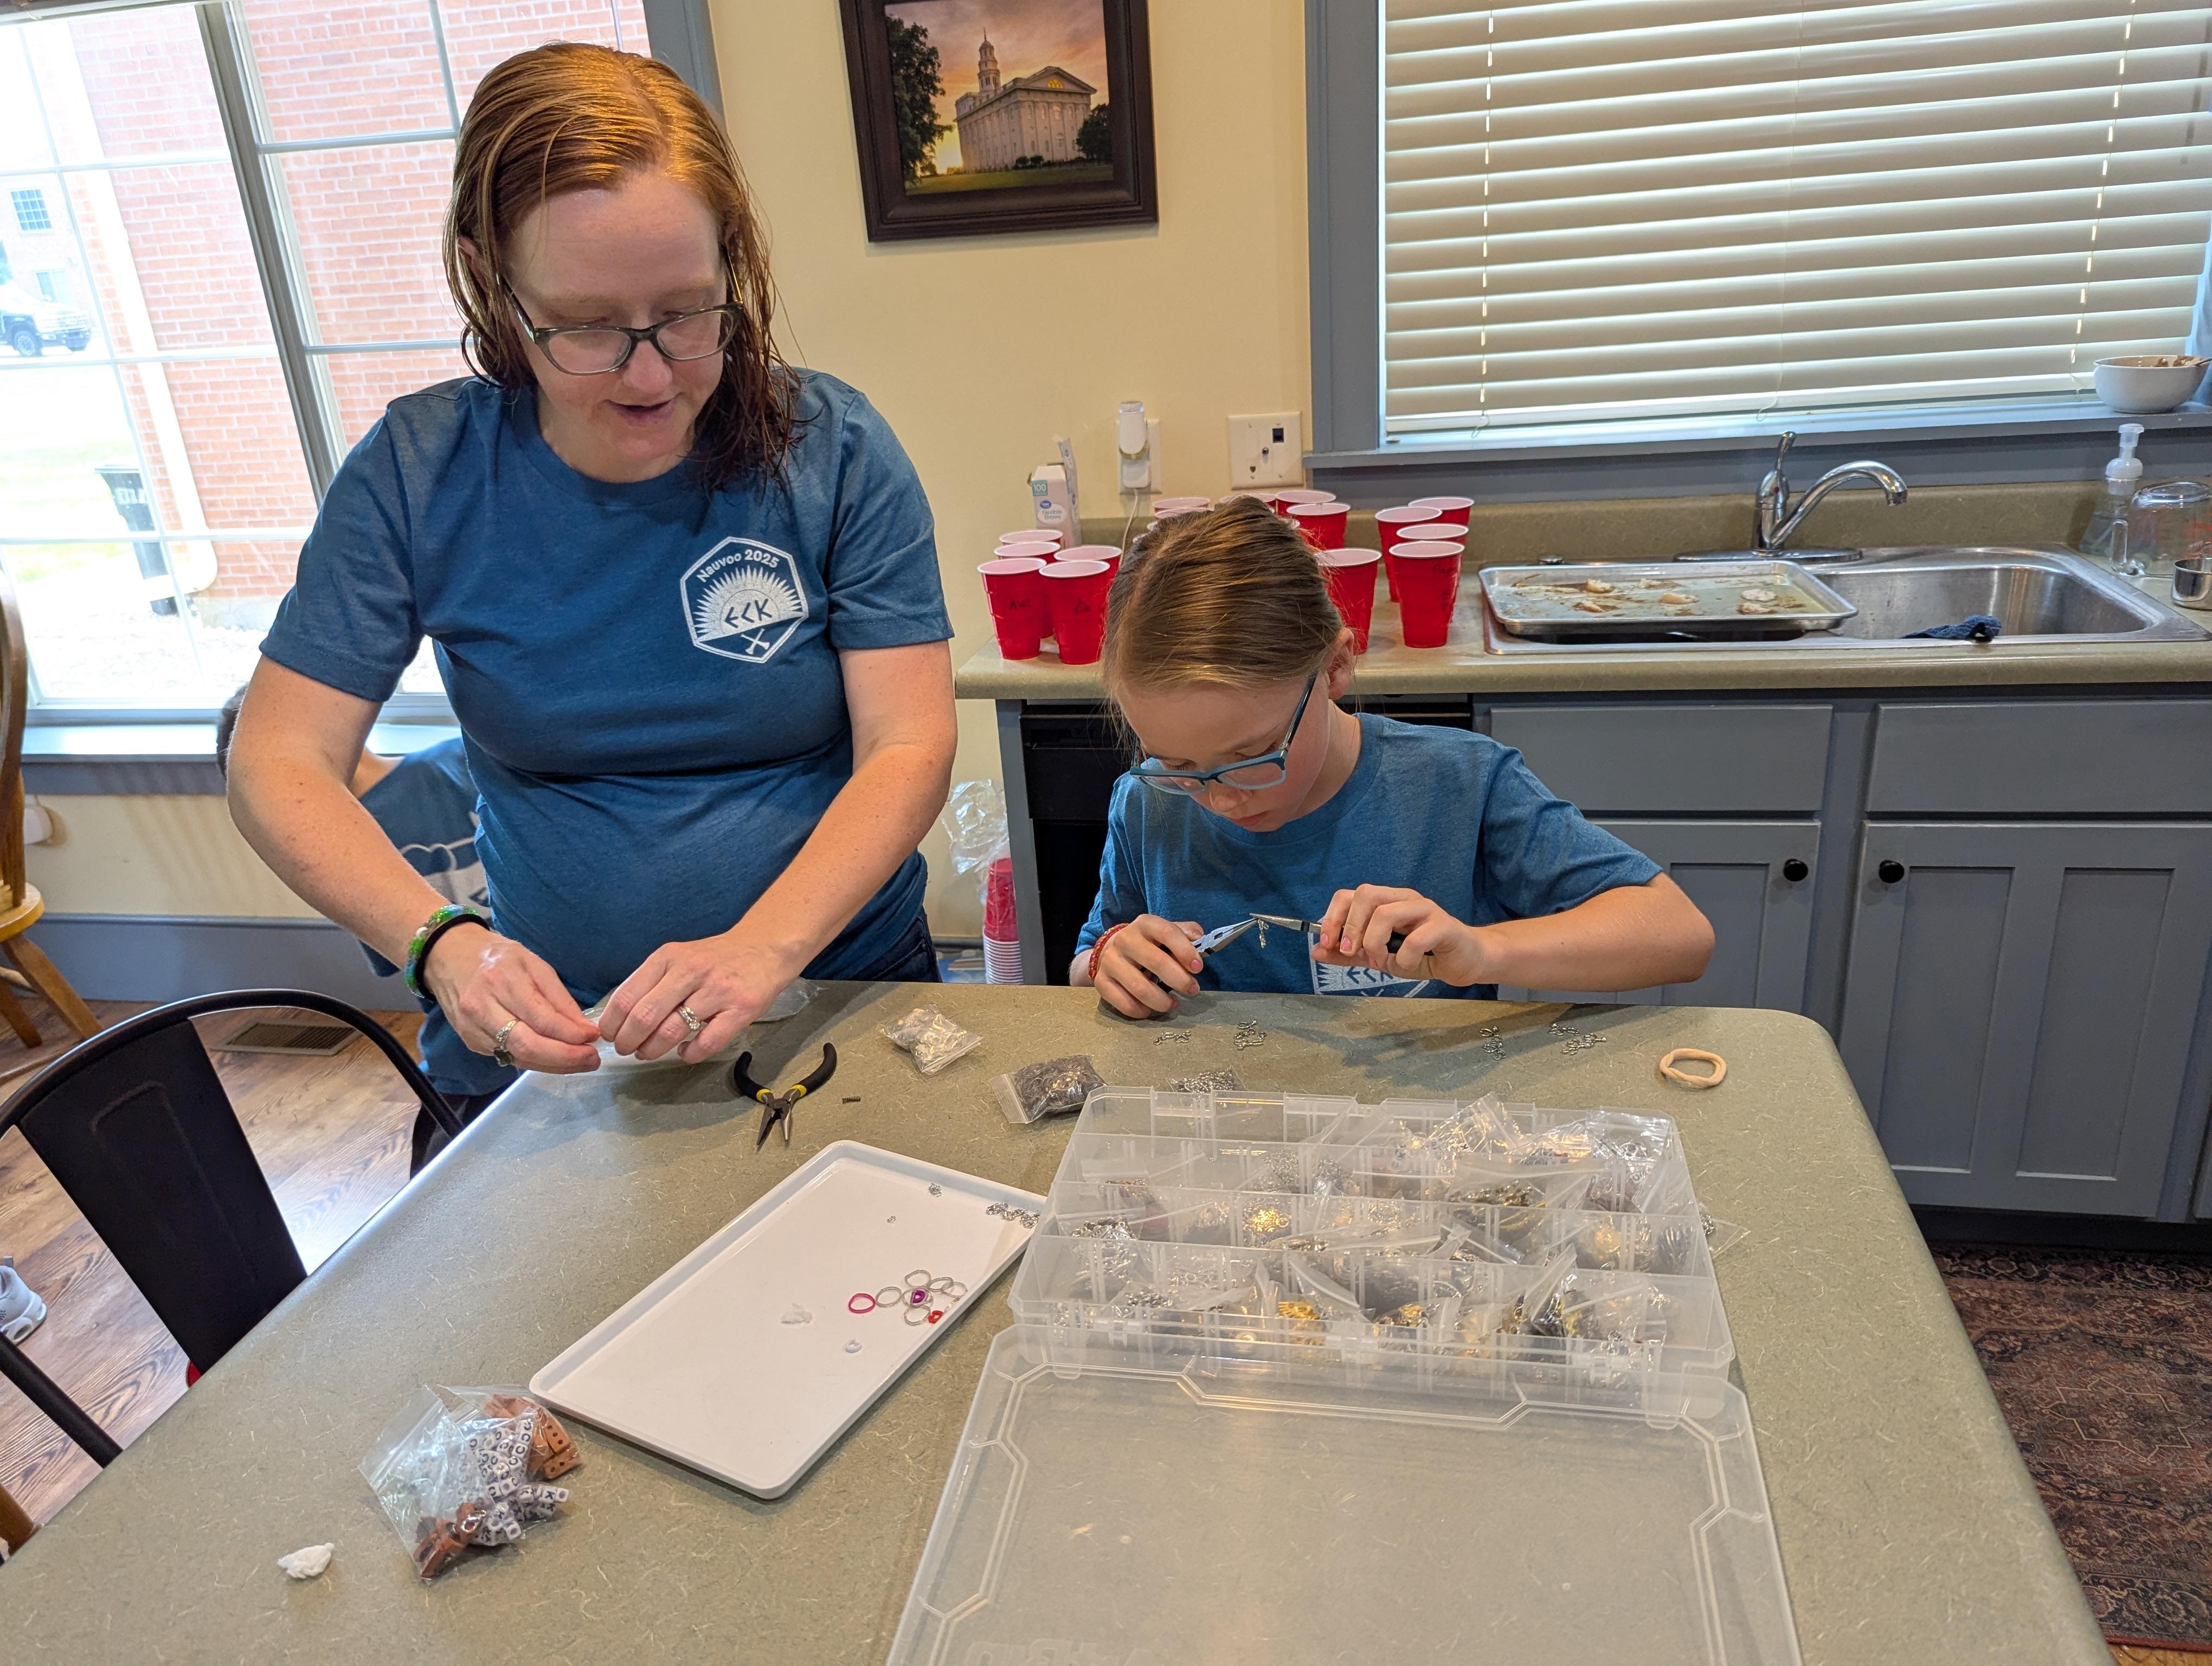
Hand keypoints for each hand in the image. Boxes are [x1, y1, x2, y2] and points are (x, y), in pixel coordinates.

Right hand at [422, 925, 600, 1072]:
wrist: (448, 956)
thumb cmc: (497, 957)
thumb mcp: (534, 964)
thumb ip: (559, 997)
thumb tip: (584, 1029)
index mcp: (501, 980)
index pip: (540, 1018)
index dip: (570, 1034)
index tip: (594, 1037)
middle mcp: (482, 1007)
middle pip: (527, 1045)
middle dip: (564, 1058)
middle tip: (592, 1059)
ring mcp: (472, 1028)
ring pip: (518, 1057)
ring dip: (553, 1065)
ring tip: (581, 1062)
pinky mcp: (470, 1041)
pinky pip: (508, 1057)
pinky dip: (535, 1061)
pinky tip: (555, 1058)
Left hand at [597, 931, 799, 1063]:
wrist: (764, 948)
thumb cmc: (714, 958)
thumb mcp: (677, 958)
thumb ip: (651, 981)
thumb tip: (619, 1018)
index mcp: (668, 958)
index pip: (627, 996)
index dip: (611, 1024)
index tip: (610, 1036)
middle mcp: (690, 971)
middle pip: (645, 1016)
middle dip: (628, 1041)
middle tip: (625, 1050)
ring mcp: (717, 991)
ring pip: (672, 1031)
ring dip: (652, 1051)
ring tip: (647, 1054)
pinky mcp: (741, 1009)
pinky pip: (707, 1042)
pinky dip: (689, 1054)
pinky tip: (683, 1052)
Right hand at [1091, 916, 1204, 1018]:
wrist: (1110, 951)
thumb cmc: (1147, 944)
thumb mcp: (1164, 932)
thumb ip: (1184, 932)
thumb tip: (1199, 937)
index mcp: (1144, 924)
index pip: (1167, 932)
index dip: (1185, 951)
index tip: (1198, 968)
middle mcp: (1124, 939)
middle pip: (1156, 962)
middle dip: (1180, 980)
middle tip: (1192, 990)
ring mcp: (1110, 961)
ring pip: (1140, 988)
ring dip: (1163, 1001)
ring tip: (1174, 1003)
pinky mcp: (1101, 982)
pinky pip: (1125, 1004)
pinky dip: (1143, 1011)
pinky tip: (1153, 1008)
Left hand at [1312, 886, 1497, 985]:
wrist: (1463, 962)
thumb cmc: (1421, 955)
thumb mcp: (1378, 957)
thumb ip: (1349, 954)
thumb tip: (1316, 950)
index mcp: (1386, 901)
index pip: (1350, 895)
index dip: (1333, 917)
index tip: (1328, 944)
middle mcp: (1403, 898)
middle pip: (1366, 894)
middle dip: (1351, 927)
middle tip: (1352, 952)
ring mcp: (1425, 909)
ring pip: (1386, 913)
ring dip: (1375, 944)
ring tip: (1381, 963)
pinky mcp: (1444, 925)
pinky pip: (1416, 937)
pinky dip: (1404, 957)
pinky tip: (1408, 966)